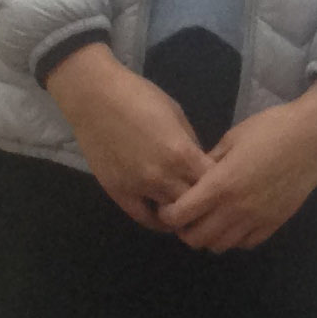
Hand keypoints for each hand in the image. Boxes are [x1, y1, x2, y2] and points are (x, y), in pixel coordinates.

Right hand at [43, 44, 208, 230]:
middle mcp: (163, 176)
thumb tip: (199, 161)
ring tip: (187, 209)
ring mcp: (139, 188)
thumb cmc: (139, 97)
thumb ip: (190, 142)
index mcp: (182, 153)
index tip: (221, 183)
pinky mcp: (118, 193)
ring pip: (171, 215)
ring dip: (181, 212)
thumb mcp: (176, 114)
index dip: (220, 184)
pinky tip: (163, 216)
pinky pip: (142, 217)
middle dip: (203, 202)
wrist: (96, 98)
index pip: (213, 182)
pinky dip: (156, 220)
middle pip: (195, 203)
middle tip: (206, 200)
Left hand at [163, 79, 316, 252]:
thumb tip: (194, 178)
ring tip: (212, 219)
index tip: (168, 206)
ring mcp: (256, 219)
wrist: (311, 136)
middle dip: (185, 230)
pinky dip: (235, 238)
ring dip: (210, 236)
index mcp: (220, 184)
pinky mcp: (274, 223)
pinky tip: (236, 221)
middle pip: (196, 238)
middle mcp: (235, 208)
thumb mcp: (232, 138)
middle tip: (188, 216)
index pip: (180, 215)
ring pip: (220, 245)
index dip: (167, 214)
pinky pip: (246, 243)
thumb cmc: (270, 129)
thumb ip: (209, 162)